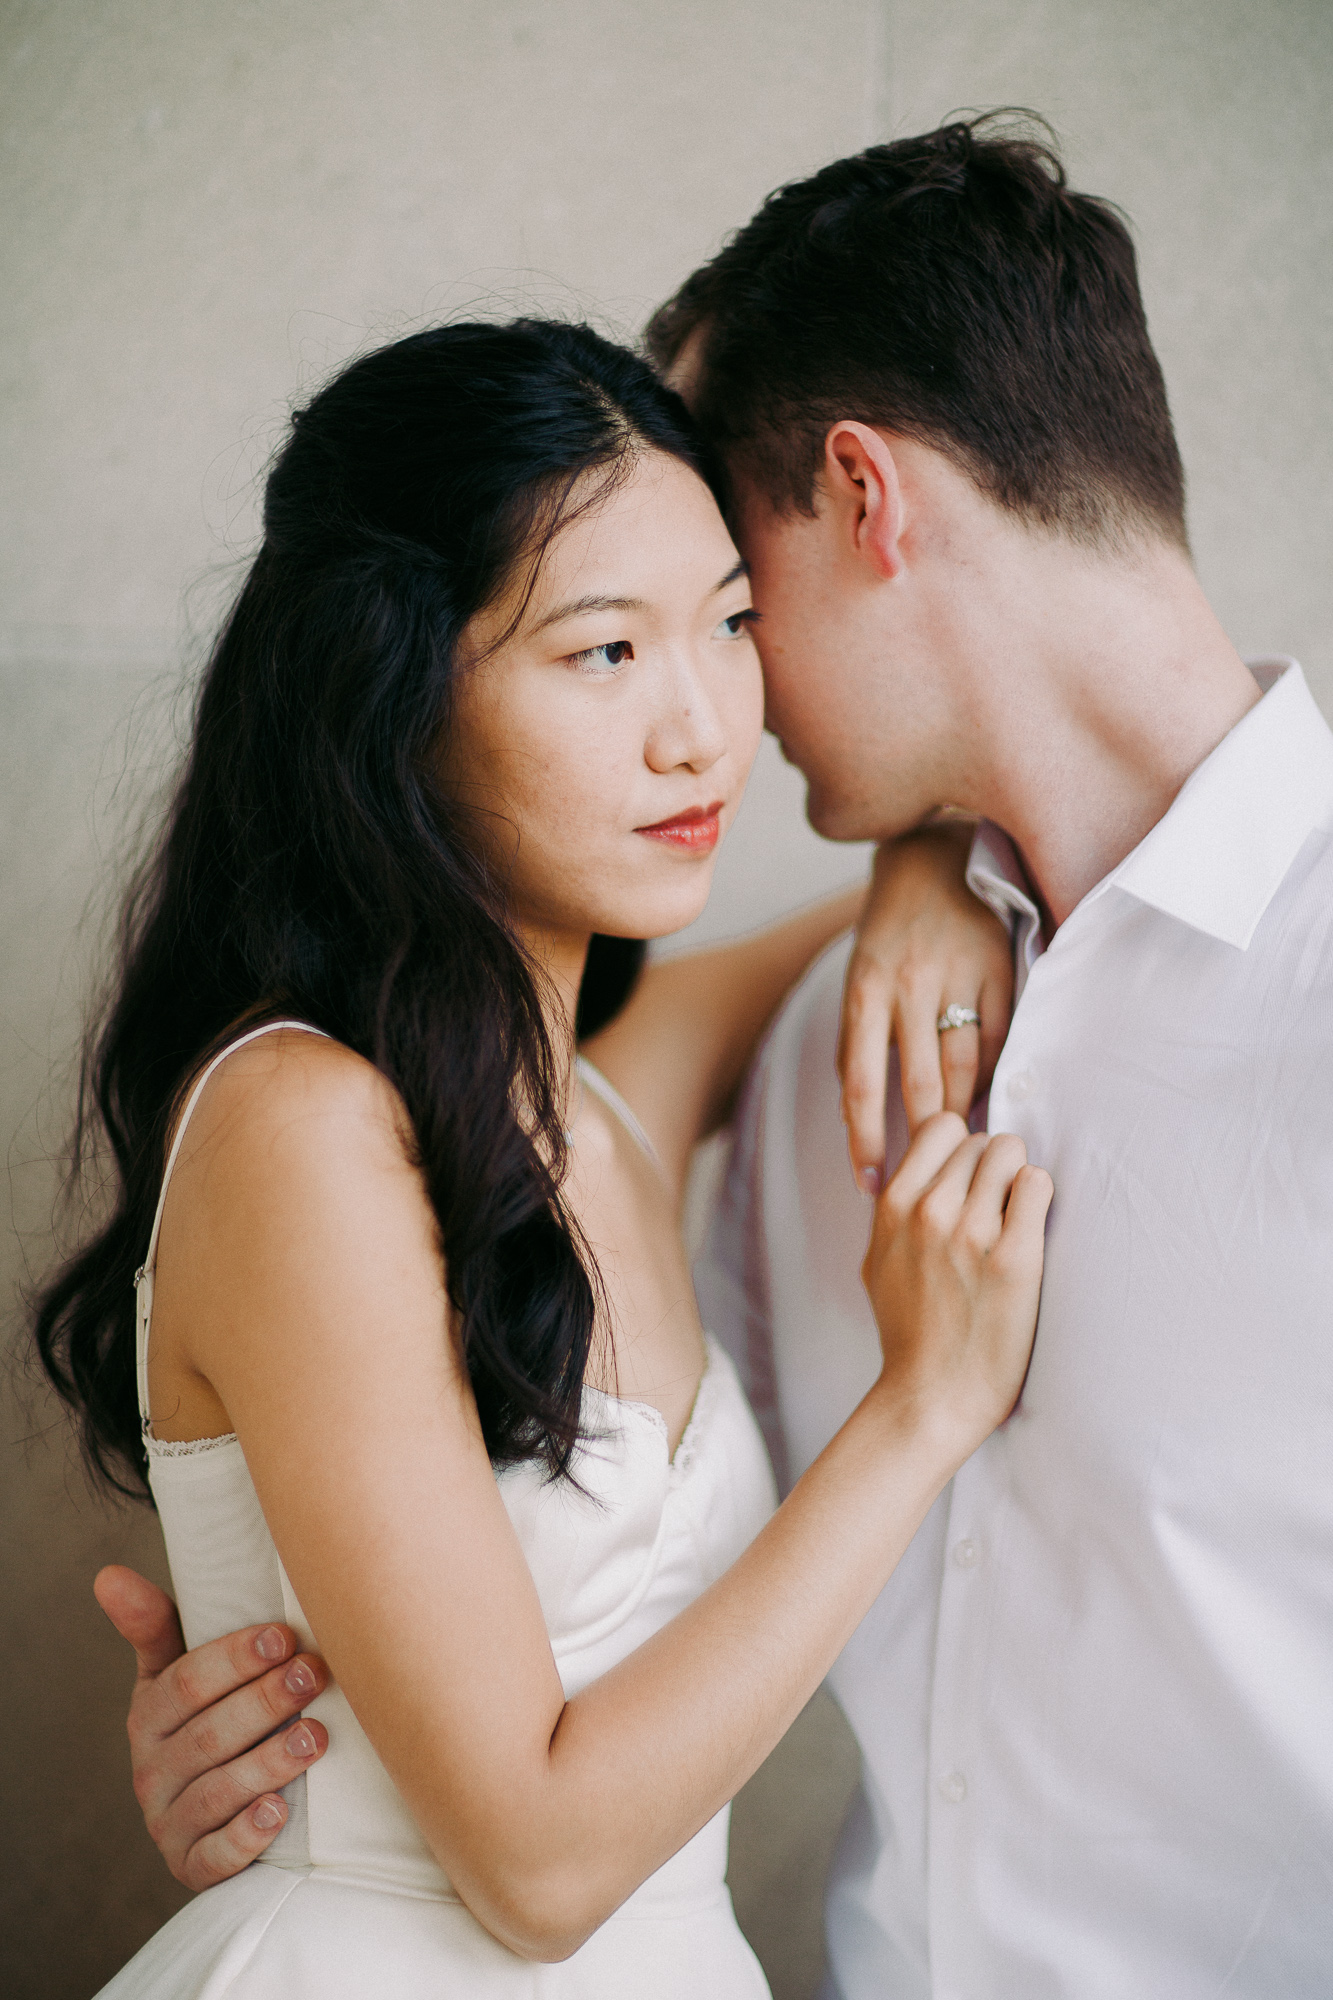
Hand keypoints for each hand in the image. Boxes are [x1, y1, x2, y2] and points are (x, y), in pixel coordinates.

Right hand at [94, 1564, 330, 1889]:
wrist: (210, 1810)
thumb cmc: (204, 1719)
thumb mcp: (174, 1673)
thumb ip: (155, 1626)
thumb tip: (109, 1575)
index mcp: (148, 1717)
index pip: (186, 1685)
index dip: (233, 1659)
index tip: (282, 1636)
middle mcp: (152, 1772)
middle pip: (209, 1736)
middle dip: (265, 1702)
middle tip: (314, 1675)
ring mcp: (170, 1823)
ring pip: (216, 1793)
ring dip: (268, 1763)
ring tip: (316, 1737)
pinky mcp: (194, 1866)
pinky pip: (215, 1857)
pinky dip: (246, 1836)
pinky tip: (279, 1812)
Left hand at [838, 824, 1012, 1188]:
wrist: (933, 859)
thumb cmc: (888, 936)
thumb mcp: (858, 982)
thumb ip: (856, 1045)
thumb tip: (854, 1119)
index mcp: (865, 991)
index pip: (860, 1083)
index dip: (865, 1140)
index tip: (870, 1185)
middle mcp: (909, 984)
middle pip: (920, 1085)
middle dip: (924, 1141)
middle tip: (928, 1183)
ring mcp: (958, 975)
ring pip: (965, 1067)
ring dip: (963, 1114)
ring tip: (961, 1152)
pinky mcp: (1000, 967)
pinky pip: (1000, 1040)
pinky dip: (995, 1075)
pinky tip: (989, 1099)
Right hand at [862, 1113, 1051, 1459]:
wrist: (932, 1397)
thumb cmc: (908, 1333)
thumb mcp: (876, 1262)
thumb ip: (893, 1211)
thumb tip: (915, 1169)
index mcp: (892, 1207)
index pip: (941, 1127)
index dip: (962, 1148)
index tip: (970, 1181)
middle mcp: (928, 1210)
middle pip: (983, 1139)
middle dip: (994, 1168)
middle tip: (997, 1211)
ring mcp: (970, 1233)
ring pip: (1012, 1152)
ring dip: (1019, 1180)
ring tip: (1015, 1221)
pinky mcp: (1013, 1258)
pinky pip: (1038, 1184)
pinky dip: (1039, 1199)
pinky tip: (1030, 1233)